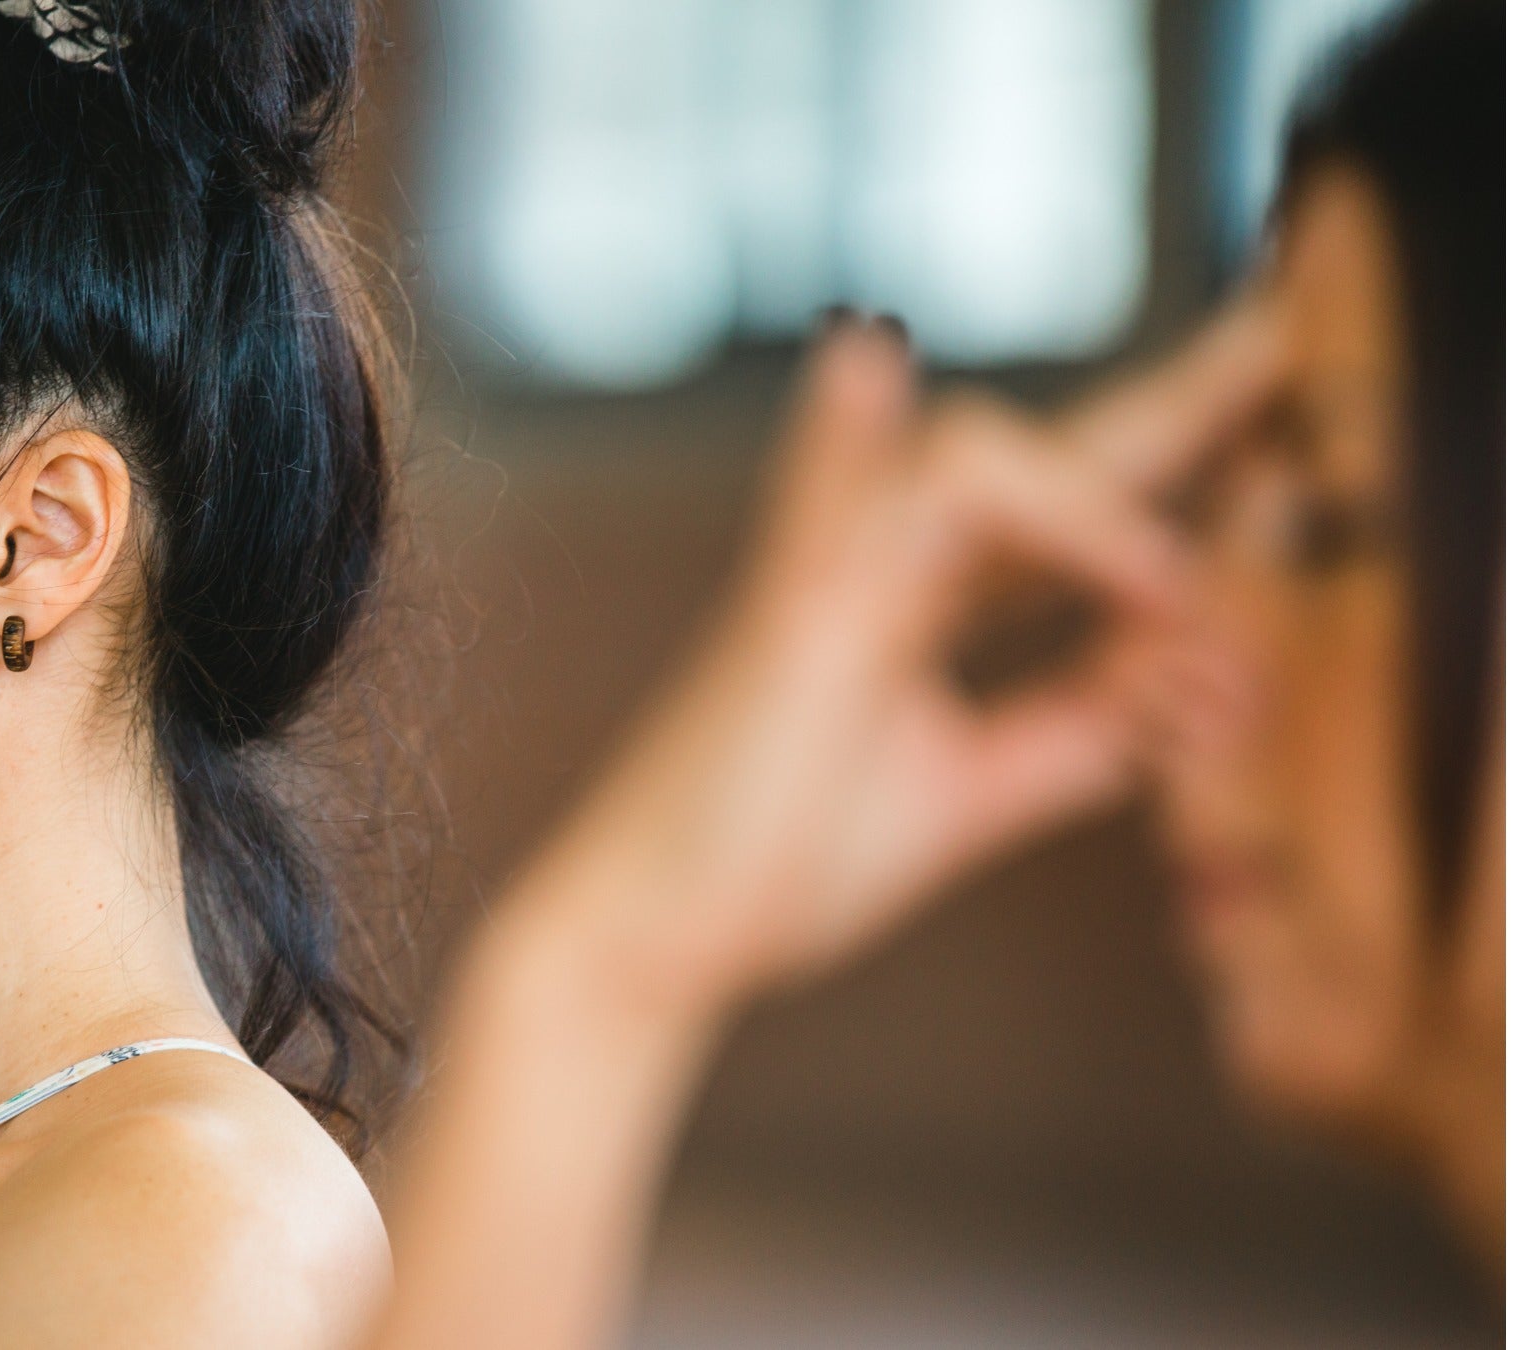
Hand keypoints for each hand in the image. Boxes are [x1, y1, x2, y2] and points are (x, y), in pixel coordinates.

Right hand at [522, 308, 1283, 1015]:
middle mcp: (885, 567)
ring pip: (982, 455)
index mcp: (923, 607)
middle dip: (1178, 395)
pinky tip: (1123, 552)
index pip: (1070, 510)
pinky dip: (1033, 512)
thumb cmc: (778, 860)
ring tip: (1183, 586)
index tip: (1279, 433)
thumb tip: (1205, 687)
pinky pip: (898, 507)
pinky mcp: (798, 613)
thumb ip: (1074, 737)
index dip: (1175, 460)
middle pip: (1048, 450)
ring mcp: (836, 577)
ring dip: (1105, 496)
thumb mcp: (967, 797)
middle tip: (1286, 321)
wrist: (659, 933)